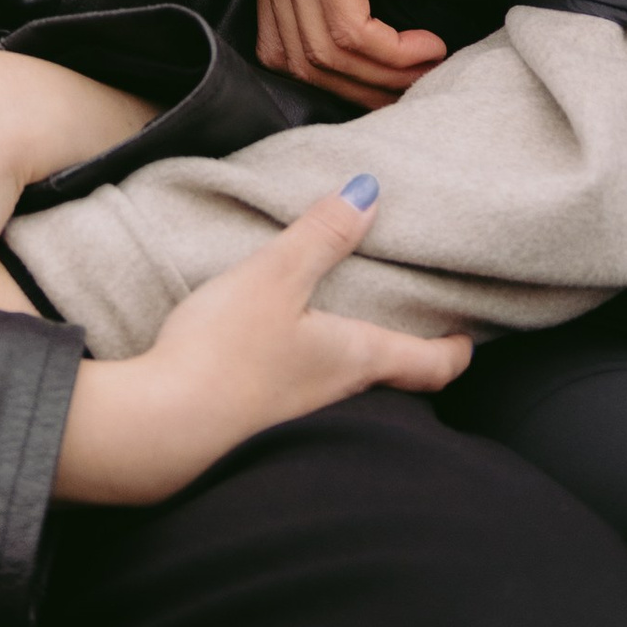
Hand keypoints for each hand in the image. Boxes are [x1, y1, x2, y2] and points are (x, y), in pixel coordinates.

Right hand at [53, 181, 469, 502]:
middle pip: (390, 381)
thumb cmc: (226, 353)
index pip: (430, 365)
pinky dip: (301, 379)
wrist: (160, 434)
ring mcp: (297, 424)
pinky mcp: (256, 432)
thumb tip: (371, 192)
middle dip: (402, 354)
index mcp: (356, 360)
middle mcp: (338, 400)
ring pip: (342, 394)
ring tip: (339, 332)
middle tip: (407, 324)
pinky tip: (273, 361)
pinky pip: (296, 403)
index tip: (466, 336)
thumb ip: (320, 235)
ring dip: (348, 365)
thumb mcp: (274, 277)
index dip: (455, 350)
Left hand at [254, 0, 446, 103]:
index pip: (281, 44)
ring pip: (323, 51)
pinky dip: (390, 52)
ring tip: (425, 66)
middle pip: (298, 58)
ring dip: (381, 76)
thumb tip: (368, 41)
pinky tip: (426, 45)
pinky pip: (349, 29)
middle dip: (358, 89)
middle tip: (408, 89)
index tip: (383, 87)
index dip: (333, 80)